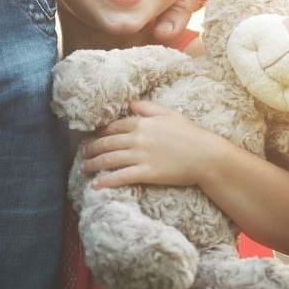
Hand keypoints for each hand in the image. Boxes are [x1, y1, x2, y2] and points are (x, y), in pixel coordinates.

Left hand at [80, 99, 224, 188]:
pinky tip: (96, 186)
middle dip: (92, 149)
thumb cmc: (191, 134)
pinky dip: (106, 181)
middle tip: (82, 154)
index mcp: (142, 123)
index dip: (101, 132)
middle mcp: (138, 139)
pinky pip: (121, 177)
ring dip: (94, 164)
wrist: (206, 155)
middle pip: (107, 143)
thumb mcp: (170, 114)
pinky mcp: (147, 173)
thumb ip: (148, 108)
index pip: (114, 126)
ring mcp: (141, 156)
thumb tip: (130, 102)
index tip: (93, 136)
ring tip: (84, 169)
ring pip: (110, 160)